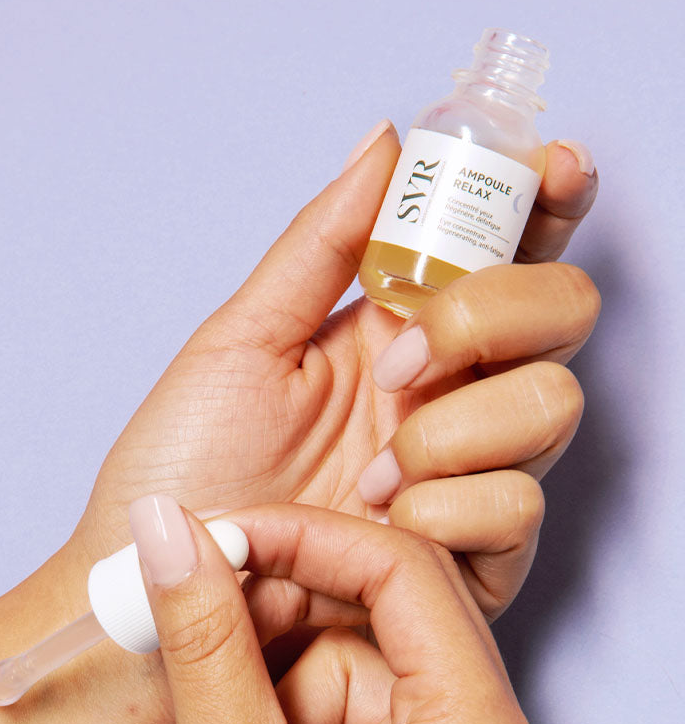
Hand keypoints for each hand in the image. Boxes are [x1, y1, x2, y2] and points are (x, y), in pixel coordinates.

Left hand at [74, 127, 598, 619]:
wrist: (163, 581)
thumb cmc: (184, 466)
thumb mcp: (241, 342)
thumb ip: (322, 244)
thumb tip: (385, 142)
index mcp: (398, 329)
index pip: (502, 248)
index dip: (543, 200)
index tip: (552, 167)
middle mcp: (446, 393)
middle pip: (560, 314)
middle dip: (498, 313)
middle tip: (407, 353)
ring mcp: (464, 474)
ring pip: (553, 404)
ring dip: (460, 425)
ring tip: (374, 468)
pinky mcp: (471, 559)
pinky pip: (519, 509)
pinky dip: (453, 506)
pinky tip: (389, 521)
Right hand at [130, 496, 548, 723]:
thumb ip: (205, 636)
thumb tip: (170, 530)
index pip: (404, 572)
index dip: (302, 537)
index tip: (217, 533)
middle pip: (384, 613)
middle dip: (284, 618)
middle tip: (200, 619)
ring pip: (356, 661)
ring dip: (279, 682)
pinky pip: (352, 710)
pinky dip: (291, 717)